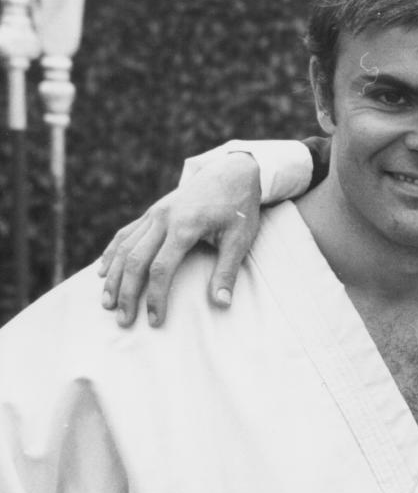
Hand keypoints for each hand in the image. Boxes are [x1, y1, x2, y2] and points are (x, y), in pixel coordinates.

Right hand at [98, 151, 262, 327]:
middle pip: (135, 260)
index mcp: (184, 226)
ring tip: (106, 303)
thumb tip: (221, 304)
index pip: (161, 268)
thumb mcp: (240, 239)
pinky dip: (111, 253)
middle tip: (123, 320)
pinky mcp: (152, 212)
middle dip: (126, 292)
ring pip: (124, 247)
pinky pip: (125, 234)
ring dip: (113, 277)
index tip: (154, 320)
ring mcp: (154, 214)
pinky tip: (103, 271)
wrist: (232, 172)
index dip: (156, 297)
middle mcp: (162, 218)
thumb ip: (227, 271)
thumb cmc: (240, 207)